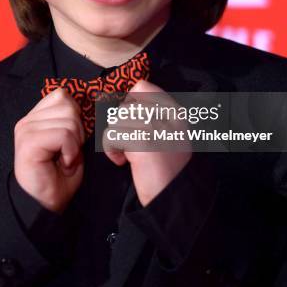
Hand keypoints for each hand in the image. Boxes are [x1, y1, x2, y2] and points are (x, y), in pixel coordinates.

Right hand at [14, 88, 84, 212]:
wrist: (45, 205)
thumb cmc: (60, 176)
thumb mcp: (72, 142)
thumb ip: (74, 121)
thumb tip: (90, 103)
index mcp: (36, 117)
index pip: (62, 95)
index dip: (76, 116)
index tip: (72, 140)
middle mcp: (27, 120)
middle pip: (68, 105)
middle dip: (78, 131)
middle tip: (69, 152)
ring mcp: (26, 130)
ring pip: (69, 120)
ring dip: (75, 144)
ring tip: (65, 159)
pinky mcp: (29, 142)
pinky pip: (64, 135)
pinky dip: (71, 151)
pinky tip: (63, 164)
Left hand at [103, 79, 191, 205]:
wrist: (173, 199)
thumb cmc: (165, 169)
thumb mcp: (167, 134)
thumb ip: (151, 114)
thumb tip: (127, 95)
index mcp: (175, 111)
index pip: (142, 86)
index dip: (130, 104)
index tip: (133, 124)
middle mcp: (168, 114)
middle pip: (125, 106)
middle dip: (122, 127)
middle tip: (133, 145)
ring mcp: (156, 126)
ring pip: (116, 120)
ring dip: (117, 140)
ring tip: (131, 156)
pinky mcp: (143, 141)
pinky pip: (112, 135)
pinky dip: (112, 151)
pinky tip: (125, 163)